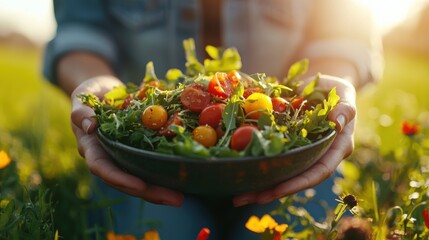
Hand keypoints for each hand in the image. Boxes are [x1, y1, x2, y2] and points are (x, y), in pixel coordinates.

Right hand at [70, 75, 183, 206]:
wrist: (103, 91)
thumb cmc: (90, 94)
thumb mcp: (83, 98)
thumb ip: (81, 111)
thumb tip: (90, 125)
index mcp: (92, 147)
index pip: (102, 168)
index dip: (120, 179)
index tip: (140, 185)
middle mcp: (107, 157)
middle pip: (126, 182)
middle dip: (149, 192)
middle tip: (176, 199)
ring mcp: (122, 156)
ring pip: (139, 179)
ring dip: (159, 190)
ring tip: (181, 197)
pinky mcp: (136, 151)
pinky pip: (149, 167)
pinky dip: (163, 175)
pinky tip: (182, 180)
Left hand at [232, 74, 356, 206]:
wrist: (322, 87)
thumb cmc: (336, 90)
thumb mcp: (343, 96)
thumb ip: (344, 108)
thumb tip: (337, 122)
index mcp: (336, 149)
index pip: (319, 171)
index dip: (298, 182)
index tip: (277, 190)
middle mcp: (319, 156)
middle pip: (296, 180)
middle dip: (271, 191)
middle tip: (246, 198)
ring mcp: (302, 153)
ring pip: (282, 174)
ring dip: (260, 187)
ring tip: (237, 197)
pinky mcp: (288, 147)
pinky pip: (273, 159)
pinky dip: (257, 167)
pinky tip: (238, 174)